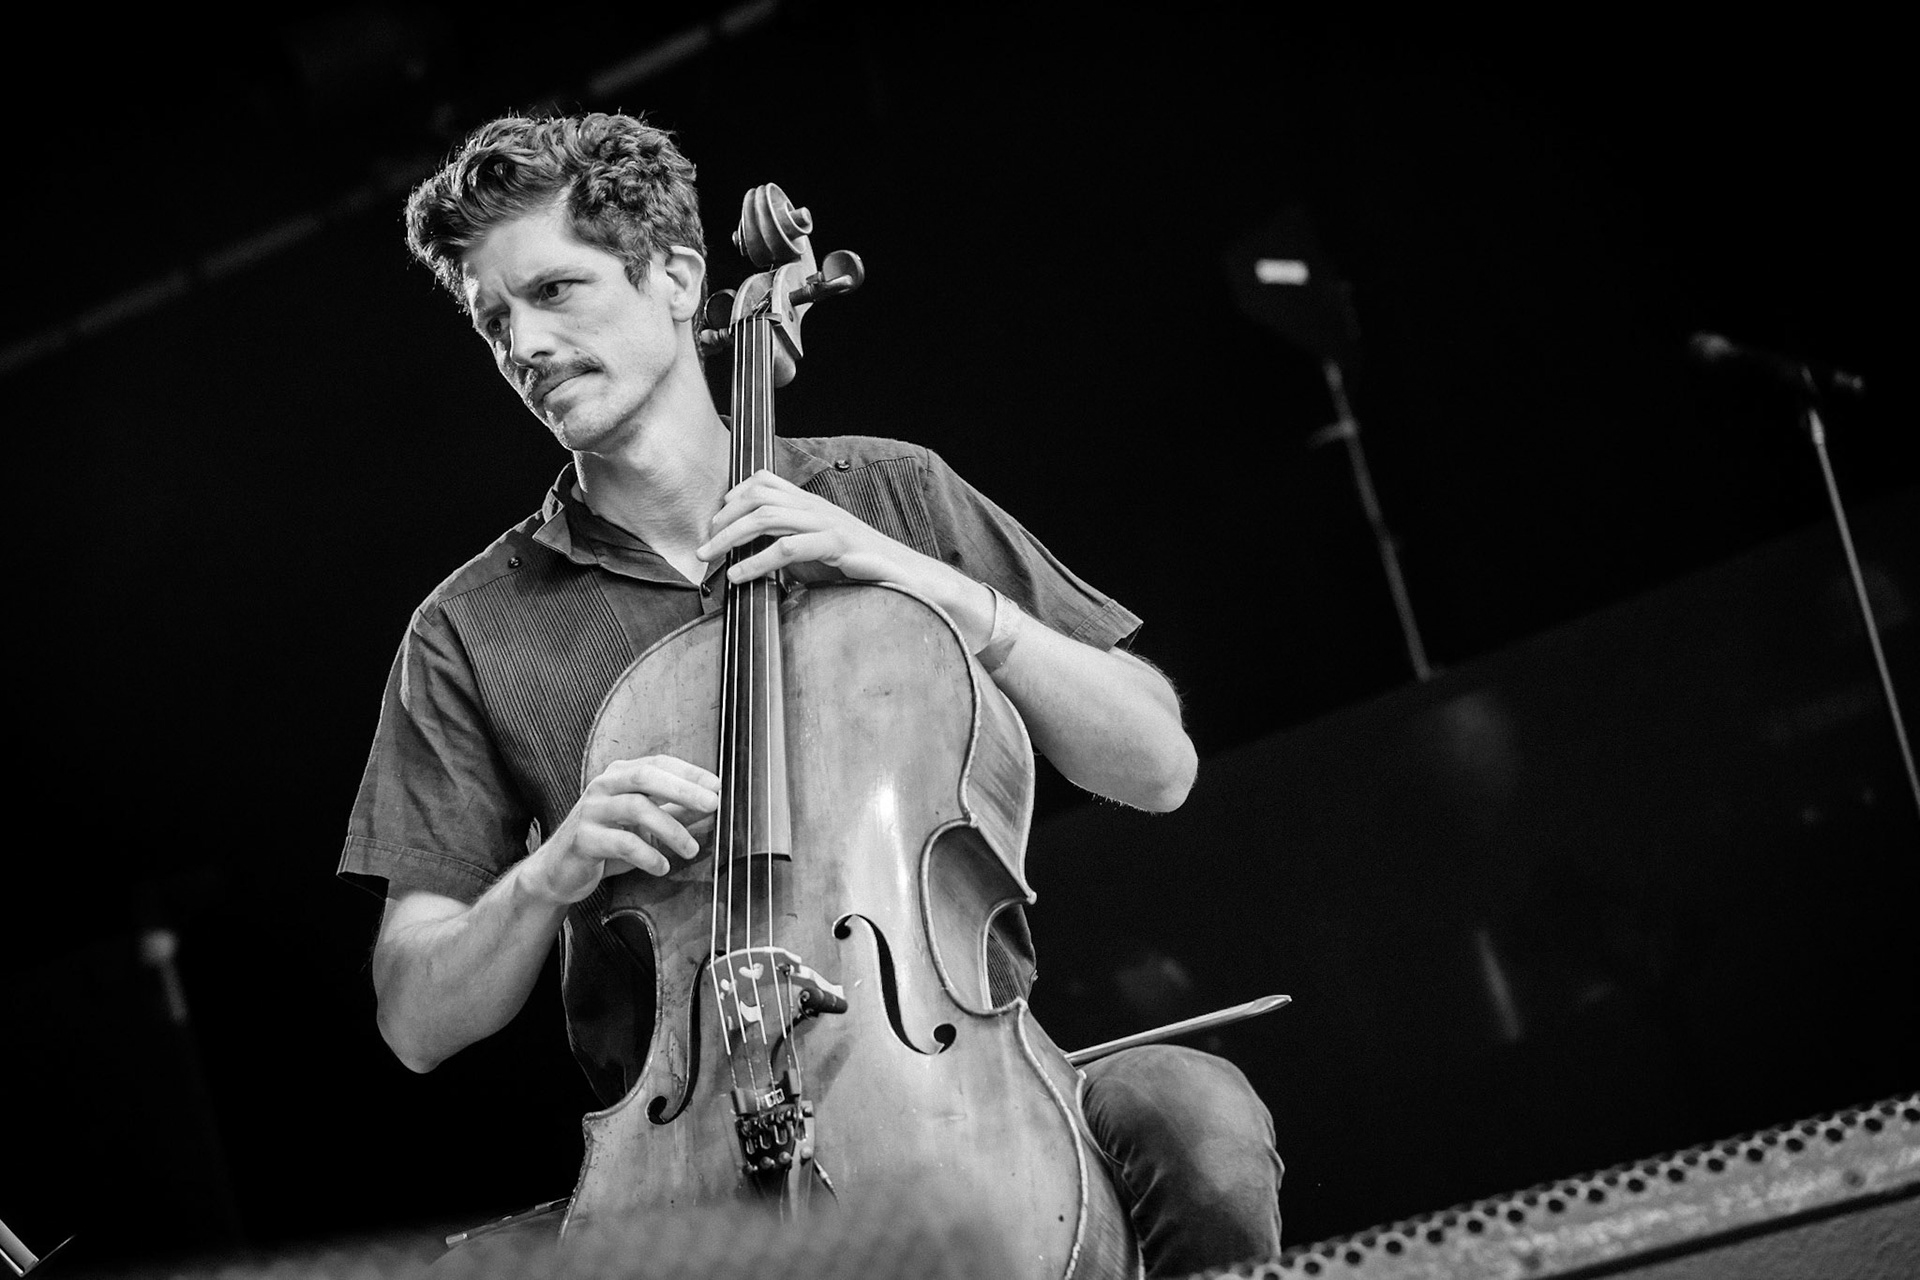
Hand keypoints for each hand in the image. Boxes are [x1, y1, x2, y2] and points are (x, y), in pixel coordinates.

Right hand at [525, 755, 720, 902]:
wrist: (559, 871)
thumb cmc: (607, 843)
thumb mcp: (646, 826)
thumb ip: (675, 813)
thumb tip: (711, 807)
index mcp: (619, 776)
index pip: (658, 763)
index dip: (689, 772)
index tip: (717, 785)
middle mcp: (603, 786)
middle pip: (646, 776)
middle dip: (682, 789)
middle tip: (713, 804)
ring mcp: (591, 810)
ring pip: (636, 808)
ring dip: (671, 829)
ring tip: (691, 849)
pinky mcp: (583, 839)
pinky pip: (621, 843)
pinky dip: (648, 855)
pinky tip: (662, 866)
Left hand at [695, 469, 921, 588]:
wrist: (911, 578)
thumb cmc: (864, 570)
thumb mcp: (818, 556)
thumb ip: (790, 550)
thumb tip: (753, 560)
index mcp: (813, 506)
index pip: (767, 482)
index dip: (736, 494)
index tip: (716, 518)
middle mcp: (817, 508)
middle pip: (758, 497)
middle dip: (724, 519)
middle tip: (704, 546)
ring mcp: (828, 523)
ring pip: (767, 516)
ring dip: (731, 537)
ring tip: (712, 558)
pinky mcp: (837, 545)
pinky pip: (788, 548)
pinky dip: (757, 562)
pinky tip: (741, 576)